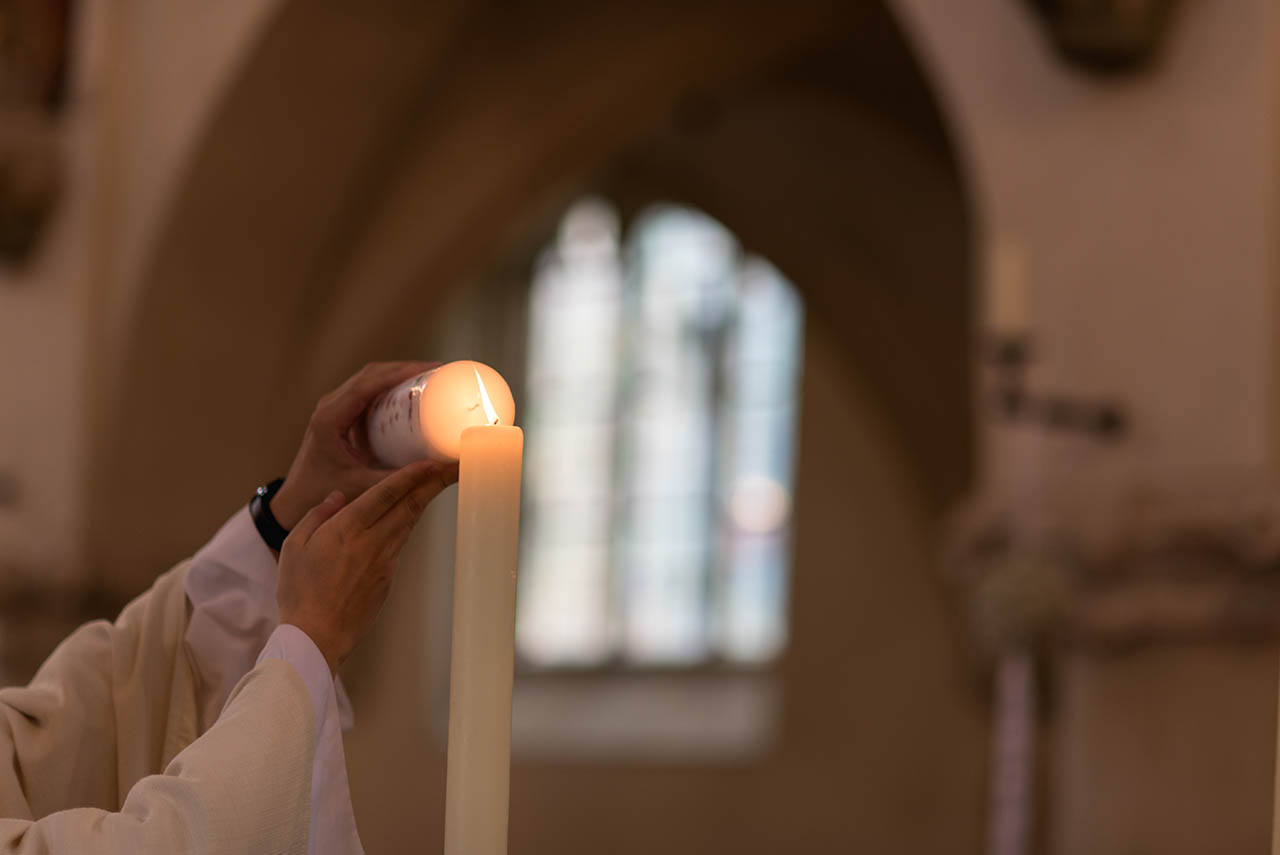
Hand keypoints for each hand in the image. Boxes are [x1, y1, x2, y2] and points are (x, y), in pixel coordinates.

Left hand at [271, 361, 442, 529]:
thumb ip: (399, 480)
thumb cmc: (322, 494)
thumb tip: (438, 469)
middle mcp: (329, 407)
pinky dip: (388, 385)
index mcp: (329, 419)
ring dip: (396, 374)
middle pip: (369, 375)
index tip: (426, 370)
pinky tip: (408, 392)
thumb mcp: (362, 487)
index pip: (366, 386)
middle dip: (403, 368)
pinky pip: (365, 390)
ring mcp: (333, 408)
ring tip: (427, 378)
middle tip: (435, 372)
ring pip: (368, 379)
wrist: (295, 500)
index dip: (397, 374)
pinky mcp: (339, 414)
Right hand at [276, 461, 455, 672]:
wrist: (316, 635)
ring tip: (438, 482)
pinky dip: (408, 524)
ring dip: (424, 500)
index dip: (412, 475)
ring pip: (409, 523)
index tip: (432, 462)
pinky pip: (400, 544)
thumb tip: (337, 497)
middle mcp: (372, 542)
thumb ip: (317, 516)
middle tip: (452, 466)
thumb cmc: (299, 591)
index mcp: (347, 529)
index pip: (387, 494)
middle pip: (409, 506)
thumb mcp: (294, 546)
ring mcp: (384, 561)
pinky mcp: (387, 578)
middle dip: (433, 483)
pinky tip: (410, 516)